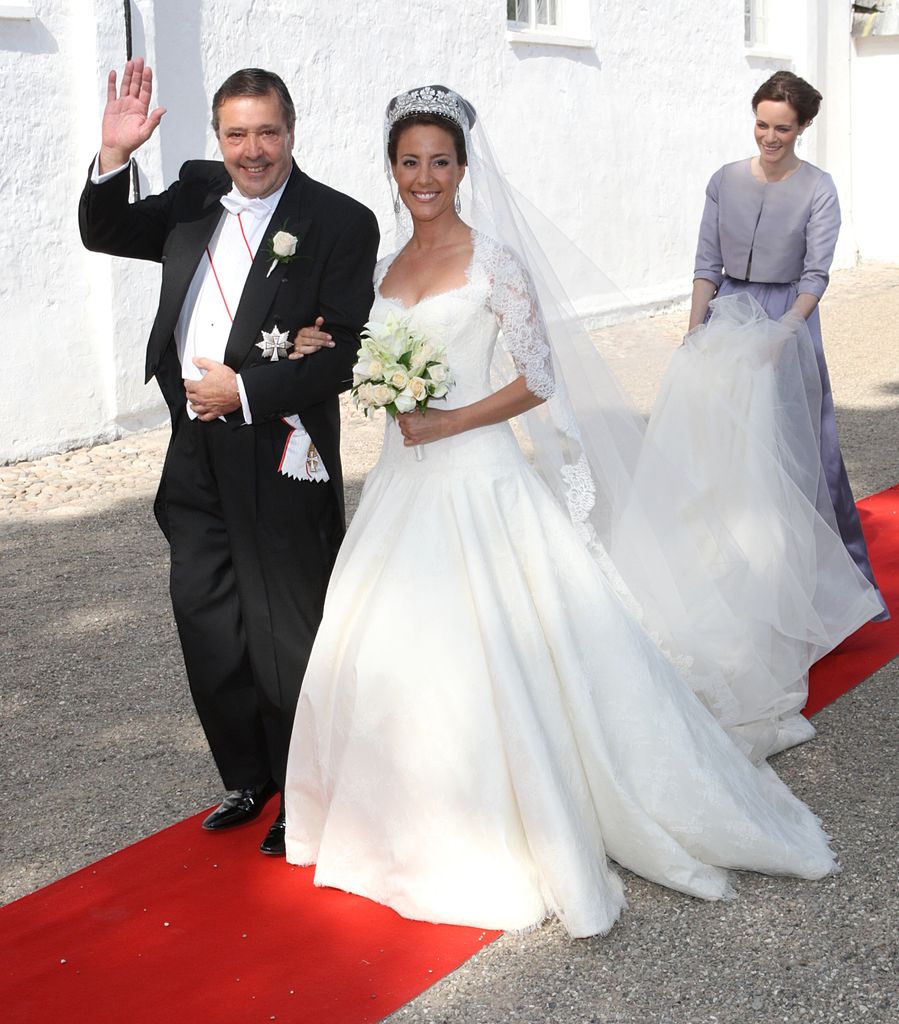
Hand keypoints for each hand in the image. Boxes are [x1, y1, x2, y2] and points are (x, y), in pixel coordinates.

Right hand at [99, 58, 165, 172]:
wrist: (116, 147)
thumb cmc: (131, 142)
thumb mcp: (145, 132)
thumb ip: (153, 120)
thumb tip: (163, 109)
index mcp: (141, 109)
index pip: (145, 91)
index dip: (146, 80)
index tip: (148, 69)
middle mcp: (132, 104)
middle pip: (136, 85)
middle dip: (138, 73)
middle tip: (139, 59)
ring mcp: (122, 104)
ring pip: (125, 85)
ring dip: (128, 74)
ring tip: (130, 62)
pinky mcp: (111, 106)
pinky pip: (112, 92)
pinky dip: (113, 82)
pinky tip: (115, 73)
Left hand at [184, 359, 240, 419]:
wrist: (240, 390)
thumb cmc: (230, 381)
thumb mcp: (216, 366)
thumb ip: (203, 362)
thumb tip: (195, 360)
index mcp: (200, 387)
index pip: (188, 386)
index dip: (188, 382)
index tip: (190, 382)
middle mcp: (202, 398)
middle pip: (190, 397)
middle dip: (189, 393)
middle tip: (192, 391)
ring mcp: (208, 406)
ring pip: (195, 408)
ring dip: (193, 405)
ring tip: (193, 402)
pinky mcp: (215, 412)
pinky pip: (205, 417)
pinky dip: (201, 416)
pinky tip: (201, 414)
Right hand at [287, 317, 333, 358]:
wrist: (295, 343)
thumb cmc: (307, 337)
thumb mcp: (312, 330)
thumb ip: (317, 325)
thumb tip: (321, 318)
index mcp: (302, 332)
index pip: (312, 333)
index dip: (321, 335)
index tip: (330, 337)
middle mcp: (298, 339)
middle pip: (310, 341)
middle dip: (322, 342)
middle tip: (331, 344)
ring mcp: (296, 347)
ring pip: (305, 349)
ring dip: (314, 349)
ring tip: (321, 348)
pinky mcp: (294, 354)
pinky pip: (293, 356)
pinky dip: (296, 356)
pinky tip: (302, 356)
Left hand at [396, 407, 456, 446]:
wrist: (445, 423)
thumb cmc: (436, 416)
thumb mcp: (422, 409)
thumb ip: (412, 411)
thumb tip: (408, 411)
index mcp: (408, 418)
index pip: (398, 416)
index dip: (402, 414)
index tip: (405, 414)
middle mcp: (408, 428)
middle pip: (400, 424)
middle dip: (405, 421)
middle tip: (412, 419)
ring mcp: (412, 435)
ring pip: (403, 432)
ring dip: (407, 429)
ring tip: (415, 426)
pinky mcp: (417, 441)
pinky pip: (406, 442)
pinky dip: (408, 438)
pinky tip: (413, 434)